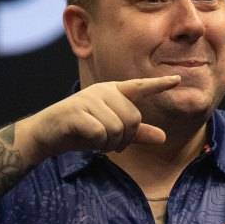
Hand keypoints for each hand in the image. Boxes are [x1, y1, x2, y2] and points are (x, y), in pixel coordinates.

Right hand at [22, 76, 182, 158]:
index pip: (140, 87)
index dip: (159, 84)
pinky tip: (86, 140)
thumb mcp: (111, 133)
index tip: (178, 80)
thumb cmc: (80, 131)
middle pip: (133, 118)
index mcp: (112, 92)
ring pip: (117, 128)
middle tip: (108, 143)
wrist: (46, 135)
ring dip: (108, 143)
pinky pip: (100, 133)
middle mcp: (103, 91)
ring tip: (96, 141)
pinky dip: (96, 143)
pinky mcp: (77, 111)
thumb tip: (164, 138)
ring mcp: (89, 99)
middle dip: (124, 138)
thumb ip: (137, 134)